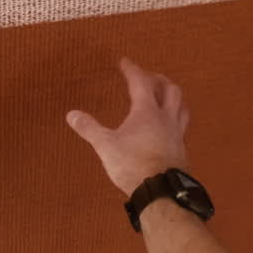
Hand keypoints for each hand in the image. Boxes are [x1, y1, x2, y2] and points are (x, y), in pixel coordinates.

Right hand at [66, 57, 190, 196]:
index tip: (125, 62)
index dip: (132, 69)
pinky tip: (167, 127)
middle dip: (158, 79)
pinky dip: (175, 118)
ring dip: (173, 97)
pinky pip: (181, 125)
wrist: (161, 190)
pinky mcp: (181, 148)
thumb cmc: (132, 164)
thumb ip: (89, 128)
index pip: (141, 82)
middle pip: (170, 90)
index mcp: (146, 111)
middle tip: (148, 77)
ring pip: (181, 106)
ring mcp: (177, 133)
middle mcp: (166, 117)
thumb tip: (71, 114)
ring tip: (164, 96)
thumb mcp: (106, 146)